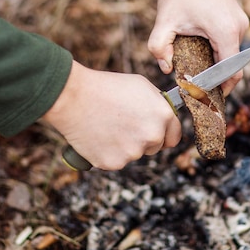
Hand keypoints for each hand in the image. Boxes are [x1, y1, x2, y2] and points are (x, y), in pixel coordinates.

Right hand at [41, 61, 181, 169]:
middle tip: (124, 124)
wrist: (74, 97)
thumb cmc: (106, 87)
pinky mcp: (114, 163)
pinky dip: (108, 152)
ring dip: (124, 146)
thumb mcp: (141, 86)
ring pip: (133, 154)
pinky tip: (99, 136)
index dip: (164, 133)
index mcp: (163, 116)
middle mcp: (152, 136)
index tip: (156, 132)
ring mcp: (133, 152)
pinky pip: (115, 161)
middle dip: (143, 139)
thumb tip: (163, 115)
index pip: (175, 135)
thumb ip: (158, 104)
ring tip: (108, 126)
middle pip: (154, 147)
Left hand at [148, 0, 249, 94]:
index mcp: (225, 31)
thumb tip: (166, 69)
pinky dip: (219, 50)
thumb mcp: (164, 20)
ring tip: (196, 70)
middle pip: (233, 65)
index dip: (220, 88)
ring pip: (232, 53)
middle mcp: (239, 27)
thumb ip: (159, 48)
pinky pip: (231, 40)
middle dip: (217, 78)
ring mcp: (240, 19)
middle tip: (198, 88)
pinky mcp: (236, 14)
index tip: (205, 97)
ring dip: (217, 63)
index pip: (231, 72)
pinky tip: (200, 51)